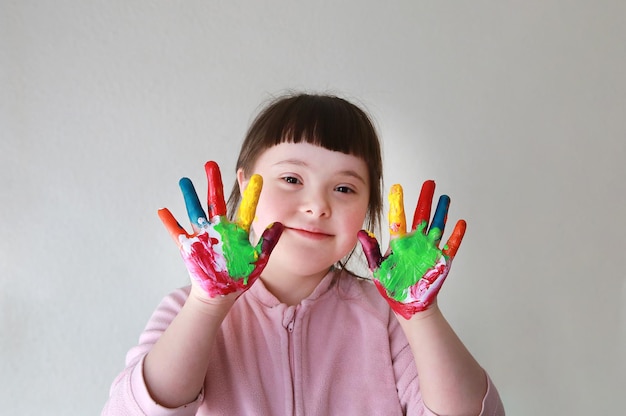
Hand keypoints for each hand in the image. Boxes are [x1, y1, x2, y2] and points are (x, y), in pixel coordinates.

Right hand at [158, 161, 282, 297]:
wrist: (220, 294)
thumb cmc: (239, 277)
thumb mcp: (257, 260)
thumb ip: (268, 242)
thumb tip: (279, 224)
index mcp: (237, 231)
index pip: (245, 209)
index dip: (249, 193)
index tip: (253, 176)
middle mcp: (219, 228)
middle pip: (216, 201)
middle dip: (213, 183)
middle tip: (211, 164)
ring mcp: (203, 236)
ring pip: (195, 211)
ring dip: (189, 197)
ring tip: (184, 180)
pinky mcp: (189, 247)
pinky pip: (177, 233)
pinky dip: (170, 223)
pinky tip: (163, 211)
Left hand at [358, 180, 465, 318]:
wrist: (408, 304)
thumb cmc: (392, 286)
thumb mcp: (377, 268)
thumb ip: (371, 250)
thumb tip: (361, 232)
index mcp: (399, 242)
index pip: (398, 218)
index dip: (398, 203)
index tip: (397, 187)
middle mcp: (415, 242)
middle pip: (421, 215)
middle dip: (425, 199)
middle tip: (430, 182)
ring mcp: (429, 250)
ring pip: (437, 226)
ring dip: (442, 212)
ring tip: (445, 197)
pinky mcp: (441, 261)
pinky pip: (450, 246)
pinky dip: (456, 235)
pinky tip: (460, 223)